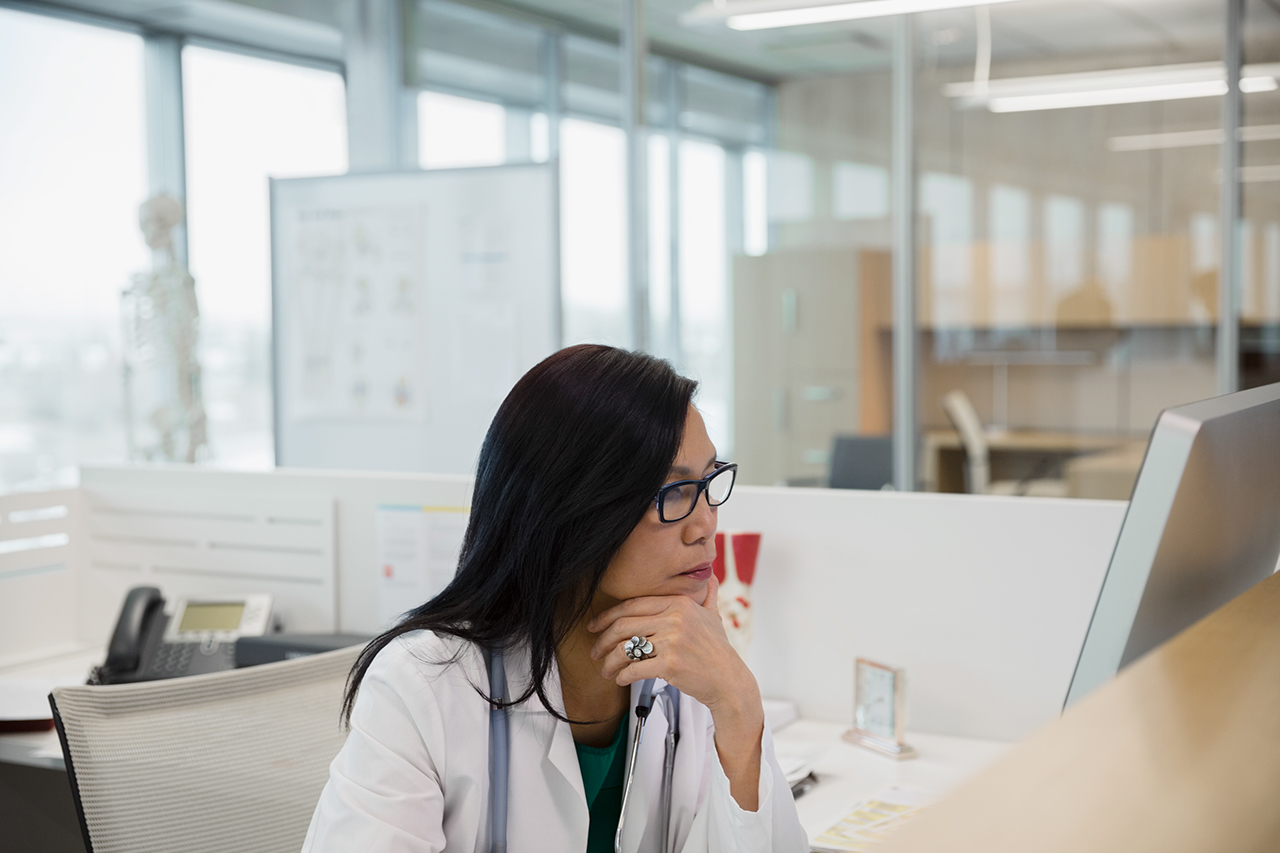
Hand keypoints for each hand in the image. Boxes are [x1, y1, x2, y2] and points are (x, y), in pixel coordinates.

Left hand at [587, 575, 741, 705]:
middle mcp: (675, 618)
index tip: (595, 626)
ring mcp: (672, 640)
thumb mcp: (714, 617)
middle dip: (602, 640)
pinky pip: (635, 668)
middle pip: (623, 625)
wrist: (729, 680)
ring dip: (610, 662)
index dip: (608, 616)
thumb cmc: (719, 650)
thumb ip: (708, 595)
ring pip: (626, 648)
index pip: (632, 605)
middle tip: (594, 652)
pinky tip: (621, 679)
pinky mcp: (670, 663)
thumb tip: (711, 576)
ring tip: (606, 671)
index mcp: (679, 603)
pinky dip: (623, 675)